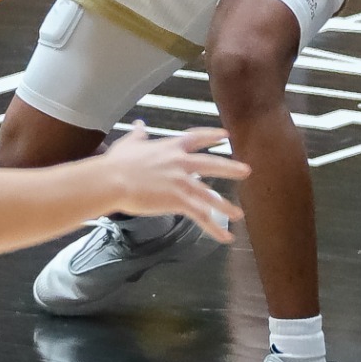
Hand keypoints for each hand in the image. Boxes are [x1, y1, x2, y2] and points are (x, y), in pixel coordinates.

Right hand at [100, 123, 248, 241]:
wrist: (113, 180)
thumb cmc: (117, 163)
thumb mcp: (129, 143)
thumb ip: (138, 135)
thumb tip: (139, 124)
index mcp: (171, 147)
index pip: (197, 138)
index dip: (212, 136)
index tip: (226, 136)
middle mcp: (181, 162)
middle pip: (213, 164)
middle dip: (231, 168)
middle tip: (247, 171)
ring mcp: (182, 182)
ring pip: (210, 196)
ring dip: (226, 206)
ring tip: (239, 215)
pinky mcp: (179, 200)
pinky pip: (201, 216)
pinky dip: (214, 228)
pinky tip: (225, 237)